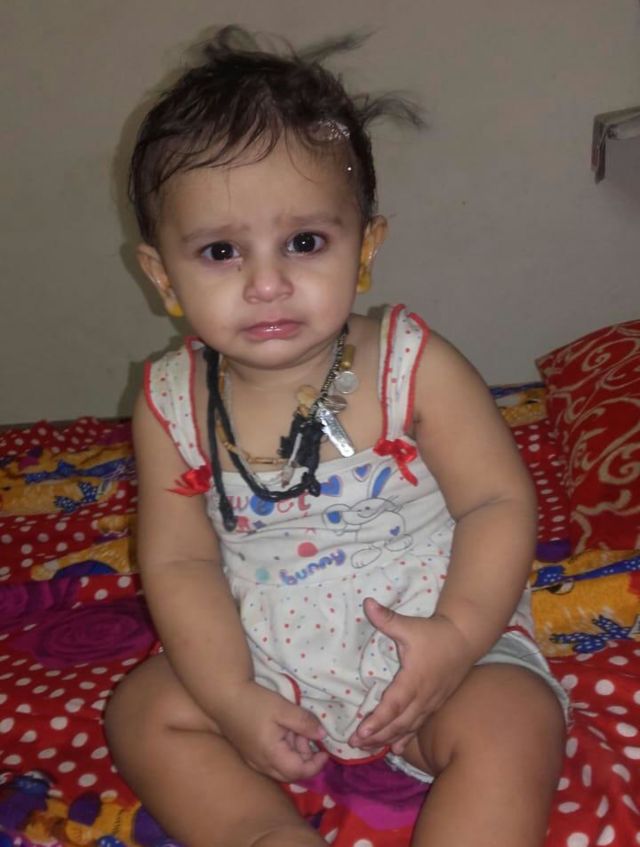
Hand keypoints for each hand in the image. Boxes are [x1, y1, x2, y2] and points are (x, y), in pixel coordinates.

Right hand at [214, 681, 328, 781]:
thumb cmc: (255, 702)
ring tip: (294, 728)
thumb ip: (305, 723)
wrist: (225, 697)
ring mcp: (254, 761)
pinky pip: (271, 761)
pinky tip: (282, 730)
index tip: (325, 751)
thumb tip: (322, 735)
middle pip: (291, 773)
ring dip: (294, 753)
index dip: (316, 764)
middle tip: (307, 735)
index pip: (299, 772)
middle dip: (305, 758)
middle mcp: (261, 765)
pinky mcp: (249, 754)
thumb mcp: (284, 708)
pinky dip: (283, 751)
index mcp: (271, 756)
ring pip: (281, 767)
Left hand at [349, 598, 474, 754]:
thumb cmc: (435, 633)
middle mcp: (423, 696)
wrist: (465, 639)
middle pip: (398, 723)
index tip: (360, 733)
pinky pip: (418, 725)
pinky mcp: (435, 704)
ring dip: (388, 739)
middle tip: (355, 745)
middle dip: (377, 736)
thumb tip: (367, 603)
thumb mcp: (409, 625)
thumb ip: (387, 618)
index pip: (393, 705)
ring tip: (368, 749)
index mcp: (414, 678)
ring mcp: (431, 703)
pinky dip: (405, 737)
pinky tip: (396, 749)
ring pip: (408, 727)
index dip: (376, 721)